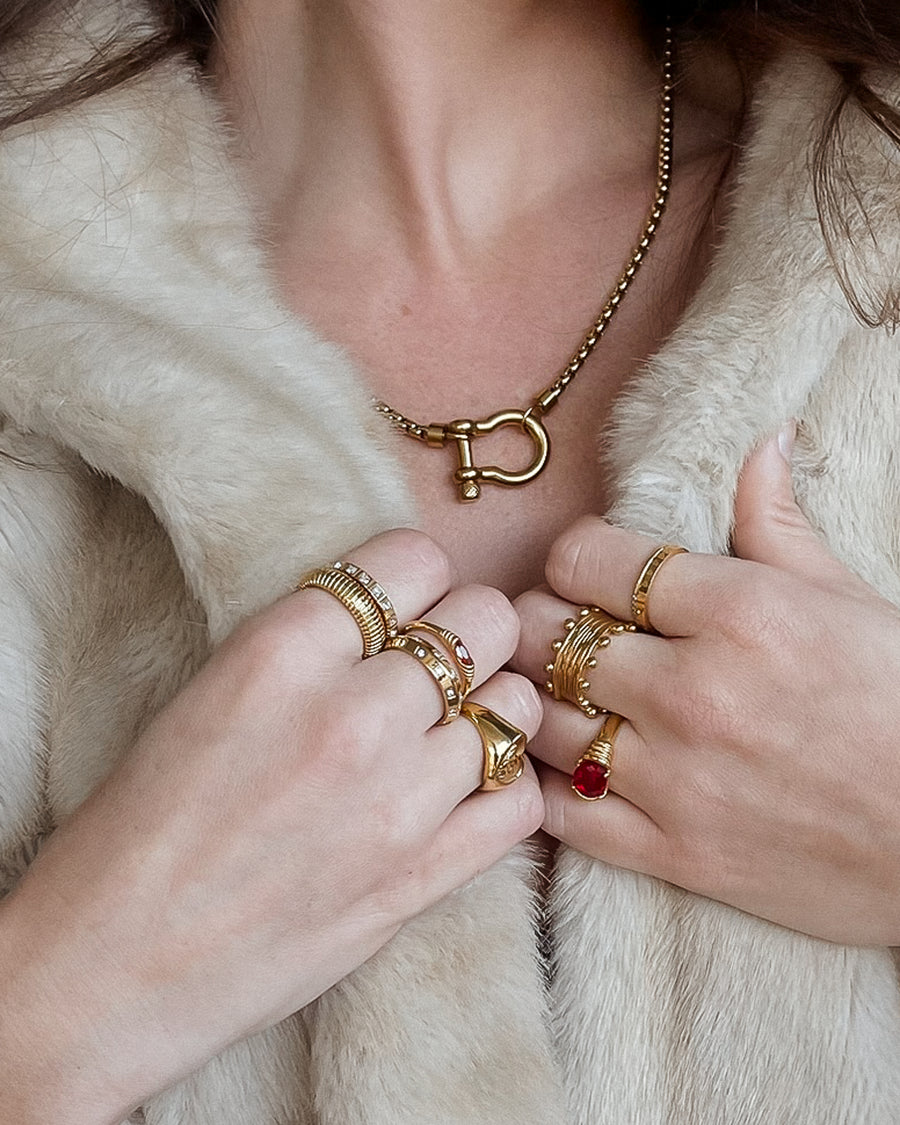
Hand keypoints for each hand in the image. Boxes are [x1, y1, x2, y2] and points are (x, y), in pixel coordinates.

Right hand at [0, 529, 542, 1123]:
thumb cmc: (146, 822)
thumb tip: (397, 616)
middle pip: (485, 620)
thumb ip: (311, 643)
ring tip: (448, 732)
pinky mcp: (421, 878)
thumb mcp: (215, 687)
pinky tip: (465, 792)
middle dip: (469, 631)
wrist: (116, 961)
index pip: (414, 557)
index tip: (407, 605)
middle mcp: (353, 712)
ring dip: (487, 710)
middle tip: (438, 665)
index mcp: (283, 650)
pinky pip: (521, 799)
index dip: (418, 578)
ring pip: (514, 706)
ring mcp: (398, 799)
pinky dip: (504, 786)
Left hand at [513, 429, 899, 945]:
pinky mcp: (671, 854)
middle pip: (541, 633)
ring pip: (538, 718)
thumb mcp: (848, 597)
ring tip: (569, 694)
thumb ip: (778, 520)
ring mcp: (675, 777)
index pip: (584, 558)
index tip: (592, 569)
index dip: (575, 556)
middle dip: (541, 621)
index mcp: (737, 610)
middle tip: (566, 629)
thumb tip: (764, 439)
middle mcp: (691, 690)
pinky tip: (566, 766)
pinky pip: (557, 813)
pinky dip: (546, 786)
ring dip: (539, 698)